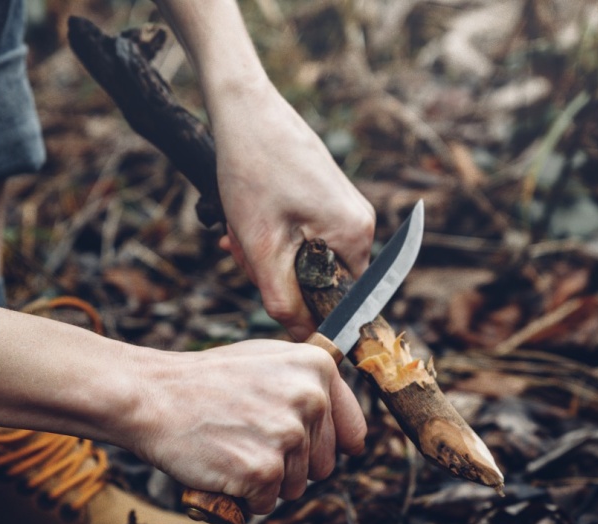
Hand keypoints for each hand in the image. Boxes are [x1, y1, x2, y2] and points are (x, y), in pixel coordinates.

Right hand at [124, 340, 366, 514]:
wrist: (151, 396)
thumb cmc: (205, 381)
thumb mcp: (267, 361)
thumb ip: (310, 388)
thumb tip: (355, 438)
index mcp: (317, 368)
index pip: (351, 432)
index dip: (321, 444)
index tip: (293, 441)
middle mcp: (311, 399)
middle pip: (323, 465)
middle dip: (289, 464)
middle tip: (246, 438)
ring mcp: (288, 436)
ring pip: (294, 487)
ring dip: (264, 481)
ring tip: (231, 447)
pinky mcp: (263, 471)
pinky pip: (264, 504)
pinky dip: (241, 496)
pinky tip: (220, 466)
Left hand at [210, 82, 374, 339]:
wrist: (242, 108)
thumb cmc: (251, 172)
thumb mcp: (261, 248)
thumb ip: (283, 300)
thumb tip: (304, 341)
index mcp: (356, 237)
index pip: (343, 304)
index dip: (306, 313)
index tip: (271, 298)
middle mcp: (360, 222)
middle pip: (322, 281)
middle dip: (277, 277)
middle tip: (241, 253)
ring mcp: (344, 206)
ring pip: (306, 258)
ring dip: (268, 256)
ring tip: (237, 233)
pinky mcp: (325, 195)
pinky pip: (302, 234)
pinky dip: (270, 235)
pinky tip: (242, 220)